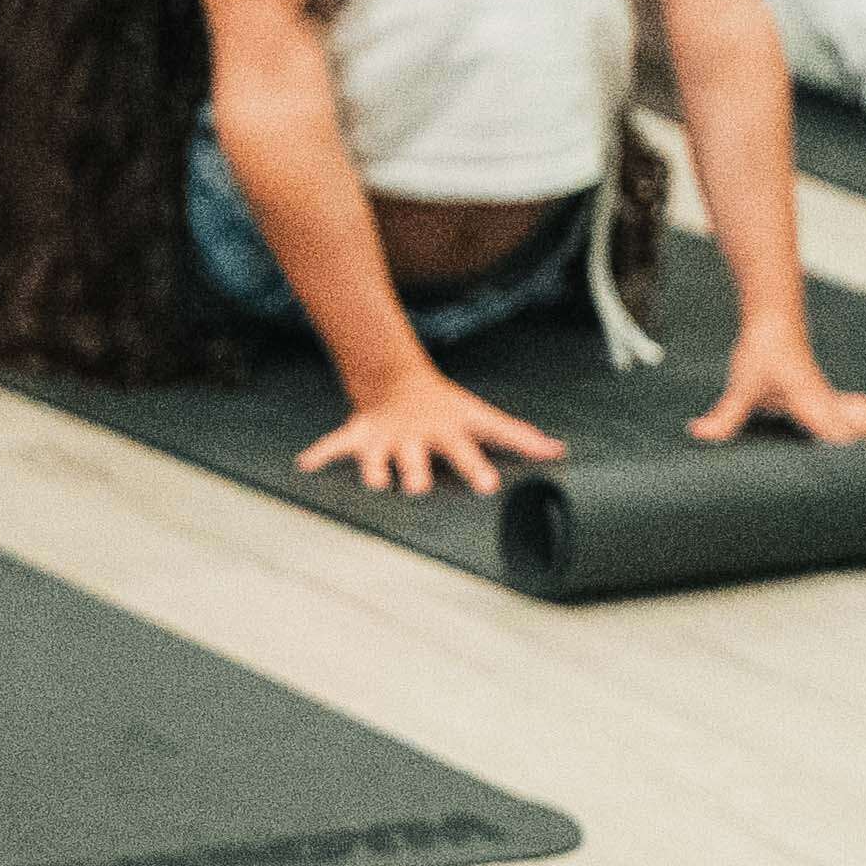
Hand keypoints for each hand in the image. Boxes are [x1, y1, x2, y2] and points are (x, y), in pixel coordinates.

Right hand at [297, 367, 564, 496]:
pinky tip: (305, 464)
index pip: (466, 450)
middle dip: (416, 473)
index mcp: (448, 433)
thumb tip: (560, 451)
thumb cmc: (447, 410)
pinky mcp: (359, 436)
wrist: (398, 379)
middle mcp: (416, 438)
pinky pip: (335, 444)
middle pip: (416, 459)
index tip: (487, 486)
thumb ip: (518, 437)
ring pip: (378, 457)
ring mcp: (386, 438)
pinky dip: (320, 453)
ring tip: (372, 481)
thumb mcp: (481, 418)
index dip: (476, 468)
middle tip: (419, 486)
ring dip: (374, 470)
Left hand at [693, 332, 865, 450]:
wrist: (773, 319)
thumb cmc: (762, 351)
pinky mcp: (830, 397)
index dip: (853, 454)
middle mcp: (829, 402)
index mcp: (813, 402)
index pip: (838, 435)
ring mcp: (833, 399)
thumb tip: (700, 432)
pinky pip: (864, 411)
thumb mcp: (741, 385)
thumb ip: (726, 414)